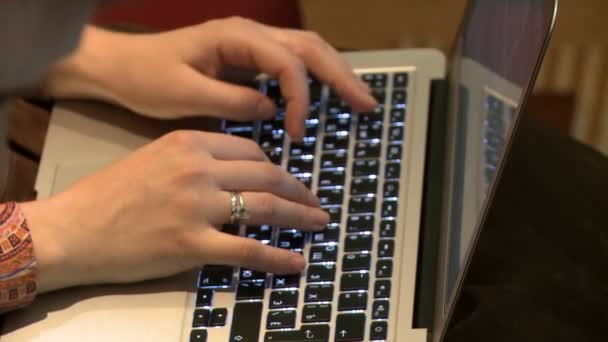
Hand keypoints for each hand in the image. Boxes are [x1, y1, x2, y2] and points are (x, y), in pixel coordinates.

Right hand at [20, 131, 328, 292]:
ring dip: (299, 217)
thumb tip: (236, 173)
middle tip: (316, 201)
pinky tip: (296, 261)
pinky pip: (248, 250)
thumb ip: (196, 160)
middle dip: (298, 190)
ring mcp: (197, 207)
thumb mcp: (153, 158)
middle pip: (266, 175)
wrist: (72, 229)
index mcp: (189, 143)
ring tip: (318, 223)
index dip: (278, 166)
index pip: (251, 150)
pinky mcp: (192, 244)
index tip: (289, 178)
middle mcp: (198, 170)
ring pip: (265, 207)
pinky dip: (278, 257)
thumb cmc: (107, 195)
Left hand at [44, 19, 376, 140]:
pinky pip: (291, 64)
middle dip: (341, 76)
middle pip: (310, 47)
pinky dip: (313, 80)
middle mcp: (249, 35)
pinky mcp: (248, 60)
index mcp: (236, 37)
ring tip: (359, 100)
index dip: (300, 97)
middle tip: (367, 105)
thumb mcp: (185, 94)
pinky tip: (325, 98)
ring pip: (306, 51)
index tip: (296, 131)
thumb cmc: (146, 78)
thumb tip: (272, 110)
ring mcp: (250, 44)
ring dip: (335, 75)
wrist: (122, 67)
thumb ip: (231, 101)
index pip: (287, 62)